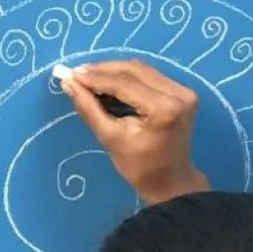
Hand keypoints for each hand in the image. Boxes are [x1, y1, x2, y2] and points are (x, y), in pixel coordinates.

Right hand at [62, 60, 209, 203]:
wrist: (171, 181)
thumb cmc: (139, 167)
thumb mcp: (109, 138)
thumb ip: (89, 108)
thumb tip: (69, 83)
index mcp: (163, 109)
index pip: (124, 84)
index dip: (95, 78)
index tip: (70, 75)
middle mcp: (178, 94)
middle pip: (134, 70)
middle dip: (103, 70)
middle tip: (77, 73)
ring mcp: (183, 91)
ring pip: (142, 69)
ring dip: (114, 70)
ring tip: (89, 76)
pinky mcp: (183, 92)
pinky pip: (150, 76)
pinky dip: (128, 77)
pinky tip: (109, 82)